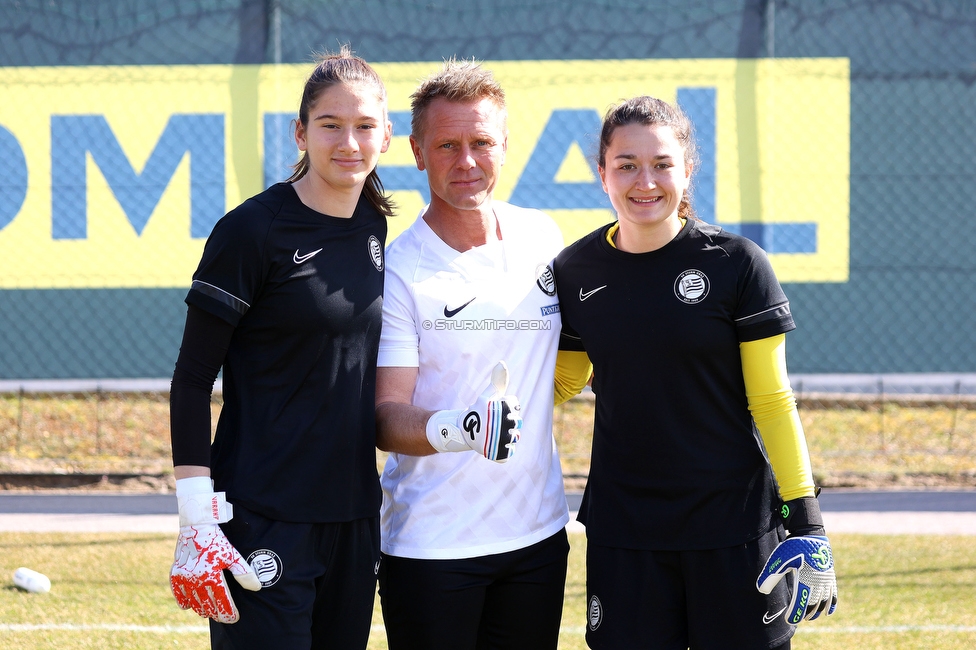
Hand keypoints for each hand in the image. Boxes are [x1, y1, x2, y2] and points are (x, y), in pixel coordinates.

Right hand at [170, 479, 260, 623]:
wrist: (196, 525)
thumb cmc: (217, 540)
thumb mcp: (233, 555)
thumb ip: (244, 572)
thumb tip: (257, 587)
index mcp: (212, 576)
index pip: (222, 602)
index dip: (229, 612)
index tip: (234, 618)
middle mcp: (196, 580)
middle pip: (208, 605)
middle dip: (217, 613)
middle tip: (224, 617)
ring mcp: (184, 578)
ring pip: (193, 603)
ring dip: (202, 609)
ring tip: (210, 612)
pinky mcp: (175, 574)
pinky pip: (178, 594)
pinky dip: (184, 601)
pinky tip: (189, 606)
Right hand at [426, 361, 521, 461]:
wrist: (462, 430)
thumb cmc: (479, 410)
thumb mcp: (488, 394)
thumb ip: (498, 380)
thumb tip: (502, 363)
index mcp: (503, 407)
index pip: (516, 405)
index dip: (507, 407)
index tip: (495, 409)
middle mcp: (503, 423)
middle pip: (518, 423)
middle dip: (508, 422)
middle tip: (495, 423)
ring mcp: (499, 440)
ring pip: (515, 438)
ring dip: (507, 436)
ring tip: (495, 433)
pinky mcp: (496, 454)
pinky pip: (508, 454)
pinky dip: (503, 451)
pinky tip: (494, 444)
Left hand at [757, 535, 837, 624]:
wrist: (811, 534)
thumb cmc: (793, 547)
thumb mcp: (779, 560)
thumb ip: (770, 575)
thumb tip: (761, 590)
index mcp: (804, 580)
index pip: (800, 603)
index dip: (794, 614)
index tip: (788, 620)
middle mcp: (817, 583)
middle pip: (812, 605)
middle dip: (804, 613)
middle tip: (796, 620)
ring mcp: (826, 581)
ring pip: (823, 602)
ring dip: (817, 611)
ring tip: (810, 617)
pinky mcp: (830, 576)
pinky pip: (833, 594)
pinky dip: (831, 605)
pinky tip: (828, 612)